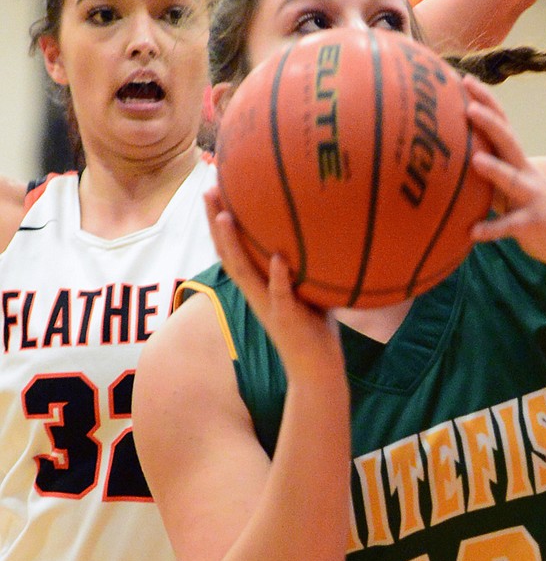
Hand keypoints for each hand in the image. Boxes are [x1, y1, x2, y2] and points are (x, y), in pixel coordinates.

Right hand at [204, 187, 341, 385]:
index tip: (215, 189)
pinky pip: (281, 296)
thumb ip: (306, 264)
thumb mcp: (308, 289)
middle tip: (209, 191)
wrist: (317, 371)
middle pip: (228, 254)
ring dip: (233, 245)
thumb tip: (322, 228)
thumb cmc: (315, 329)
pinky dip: (278, 278)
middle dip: (215, 222)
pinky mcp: (288, 320)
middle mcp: (257, 294)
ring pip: (245, 273)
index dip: (220, 222)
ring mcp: (269, 307)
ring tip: (225, 217)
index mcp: (259, 286)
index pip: (233, 249)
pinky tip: (278, 259)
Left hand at [463, 80, 545, 269]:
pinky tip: (472, 232)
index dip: (485, 100)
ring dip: (494, 170)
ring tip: (475, 160)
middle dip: (489, 123)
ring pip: (512, 181)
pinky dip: (491, 229)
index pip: (501, 122)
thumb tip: (450, 154)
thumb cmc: (532, 205)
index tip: (464, 79)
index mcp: (517, 159)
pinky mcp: (531, 224)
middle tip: (468, 107)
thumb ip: (488, 168)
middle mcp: (526, 172)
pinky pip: (508, 227)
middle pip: (508, 142)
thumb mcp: (511, 182)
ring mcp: (531, 197)